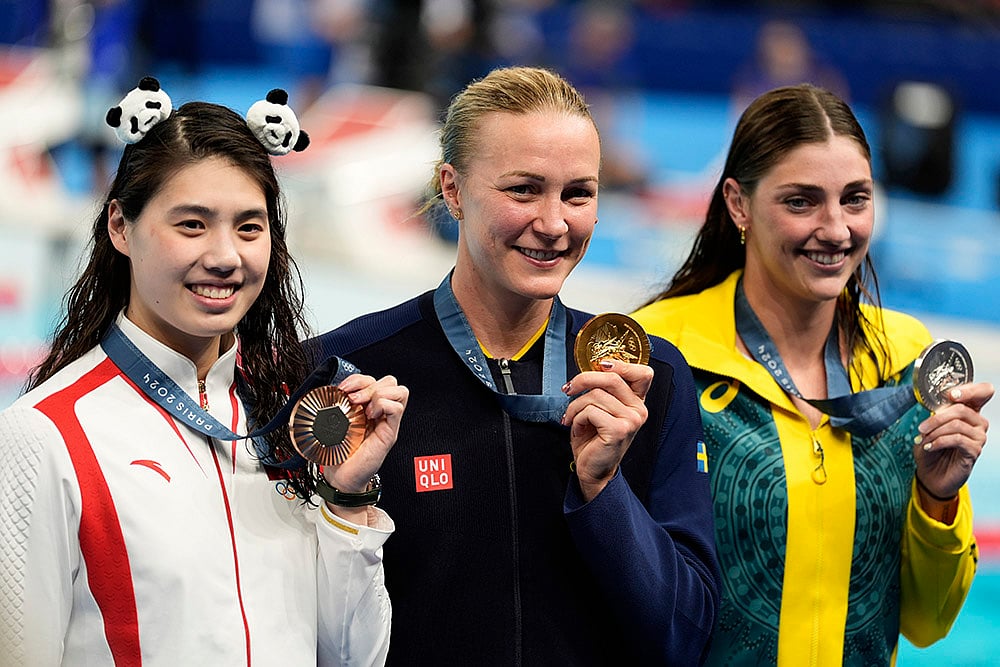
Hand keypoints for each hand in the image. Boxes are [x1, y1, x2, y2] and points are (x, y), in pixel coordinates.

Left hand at [321, 374, 407, 494]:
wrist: (340, 477)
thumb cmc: (338, 453)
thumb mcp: (334, 422)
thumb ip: (338, 405)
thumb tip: (335, 390)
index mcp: (366, 406)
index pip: (373, 379)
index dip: (358, 379)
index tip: (342, 389)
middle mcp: (379, 412)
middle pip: (390, 381)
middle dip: (369, 384)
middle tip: (354, 399)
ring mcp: (387, 421)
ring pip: (399, 391)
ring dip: (379, 393)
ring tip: (364, 408)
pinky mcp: (389, 433)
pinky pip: (397, 407)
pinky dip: (383, 405)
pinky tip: (370, 416)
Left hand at [562, 359, 652, 501]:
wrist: (593, 471)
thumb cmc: (593, 439)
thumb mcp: (599, 409)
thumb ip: (602, 390)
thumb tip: (589, 370)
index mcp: (636, 401)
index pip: (643, 372)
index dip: (621, 364)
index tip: (600, 365)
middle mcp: (639, 409)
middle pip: (611, 377)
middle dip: (583, 380)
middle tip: (569, 389)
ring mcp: (632, 420)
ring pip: (595, 395)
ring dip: (575, 406)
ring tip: (572, 419)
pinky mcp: (619, 430)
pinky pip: (590, 411)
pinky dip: (577, 418)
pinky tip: (578, 428)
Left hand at [913, 381, 992, 500]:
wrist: (930, 474)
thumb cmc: (931, 449)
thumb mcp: (929, 428)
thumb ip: (936, 414)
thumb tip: (936, 408)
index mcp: (969, 412)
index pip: (983, 392)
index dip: (970, 390)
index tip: (951, 394)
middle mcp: (978, 423)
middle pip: (961, 409)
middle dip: (936, 418)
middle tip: (922, 428)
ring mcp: (979, 437)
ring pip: (957, 424)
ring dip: (935, 431)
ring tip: (924, 439)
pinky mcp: (975, 451)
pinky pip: (957, 439)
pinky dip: (939, 441)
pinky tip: (930, 446)